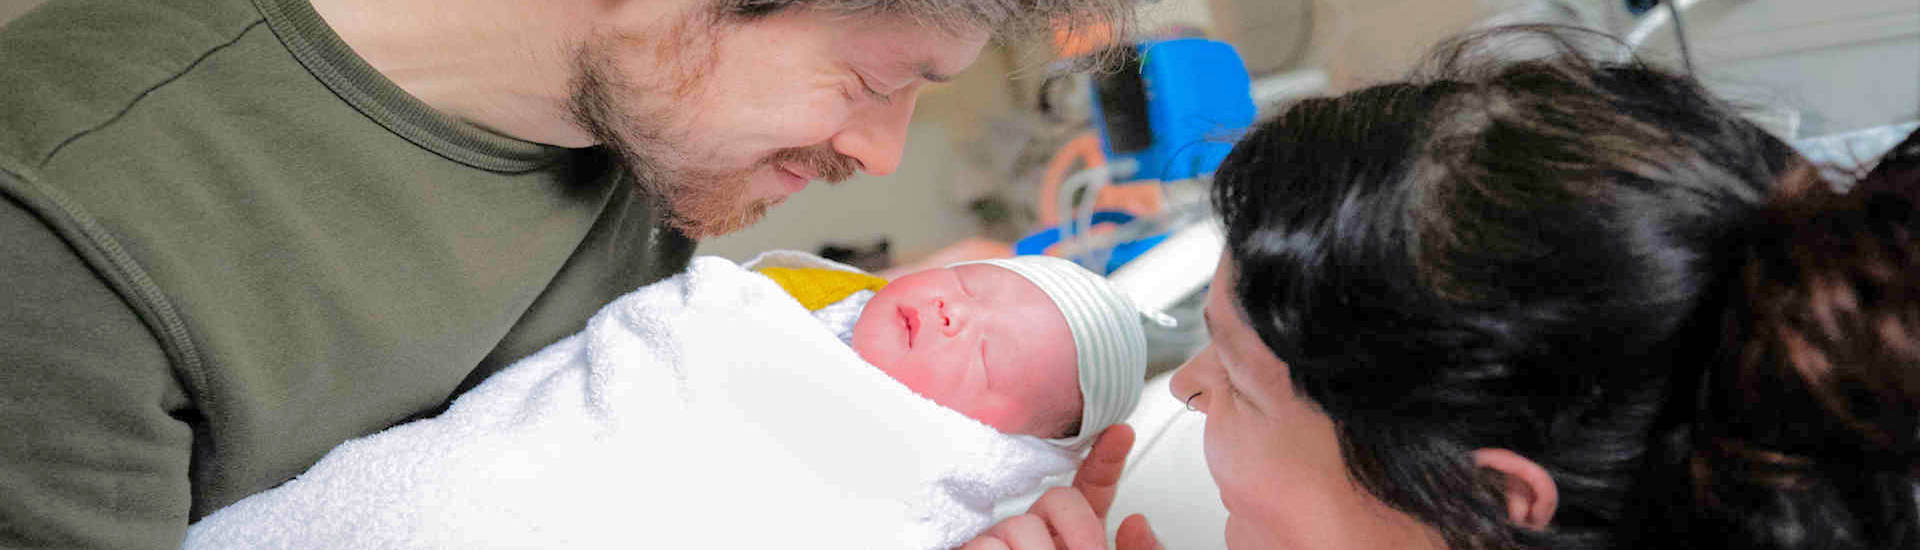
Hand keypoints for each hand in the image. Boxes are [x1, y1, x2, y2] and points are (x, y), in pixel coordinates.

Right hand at [958, 425, 1163, 549]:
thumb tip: (1137, 524)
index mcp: (1075, 535)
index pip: (1091, 489)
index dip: (1106, 459)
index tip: (1122, 434)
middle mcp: (1038, 534)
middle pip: (1055, 501)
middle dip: (1079, 530)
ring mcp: (1001, 544)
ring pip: (1018, 524)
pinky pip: (982, 544)